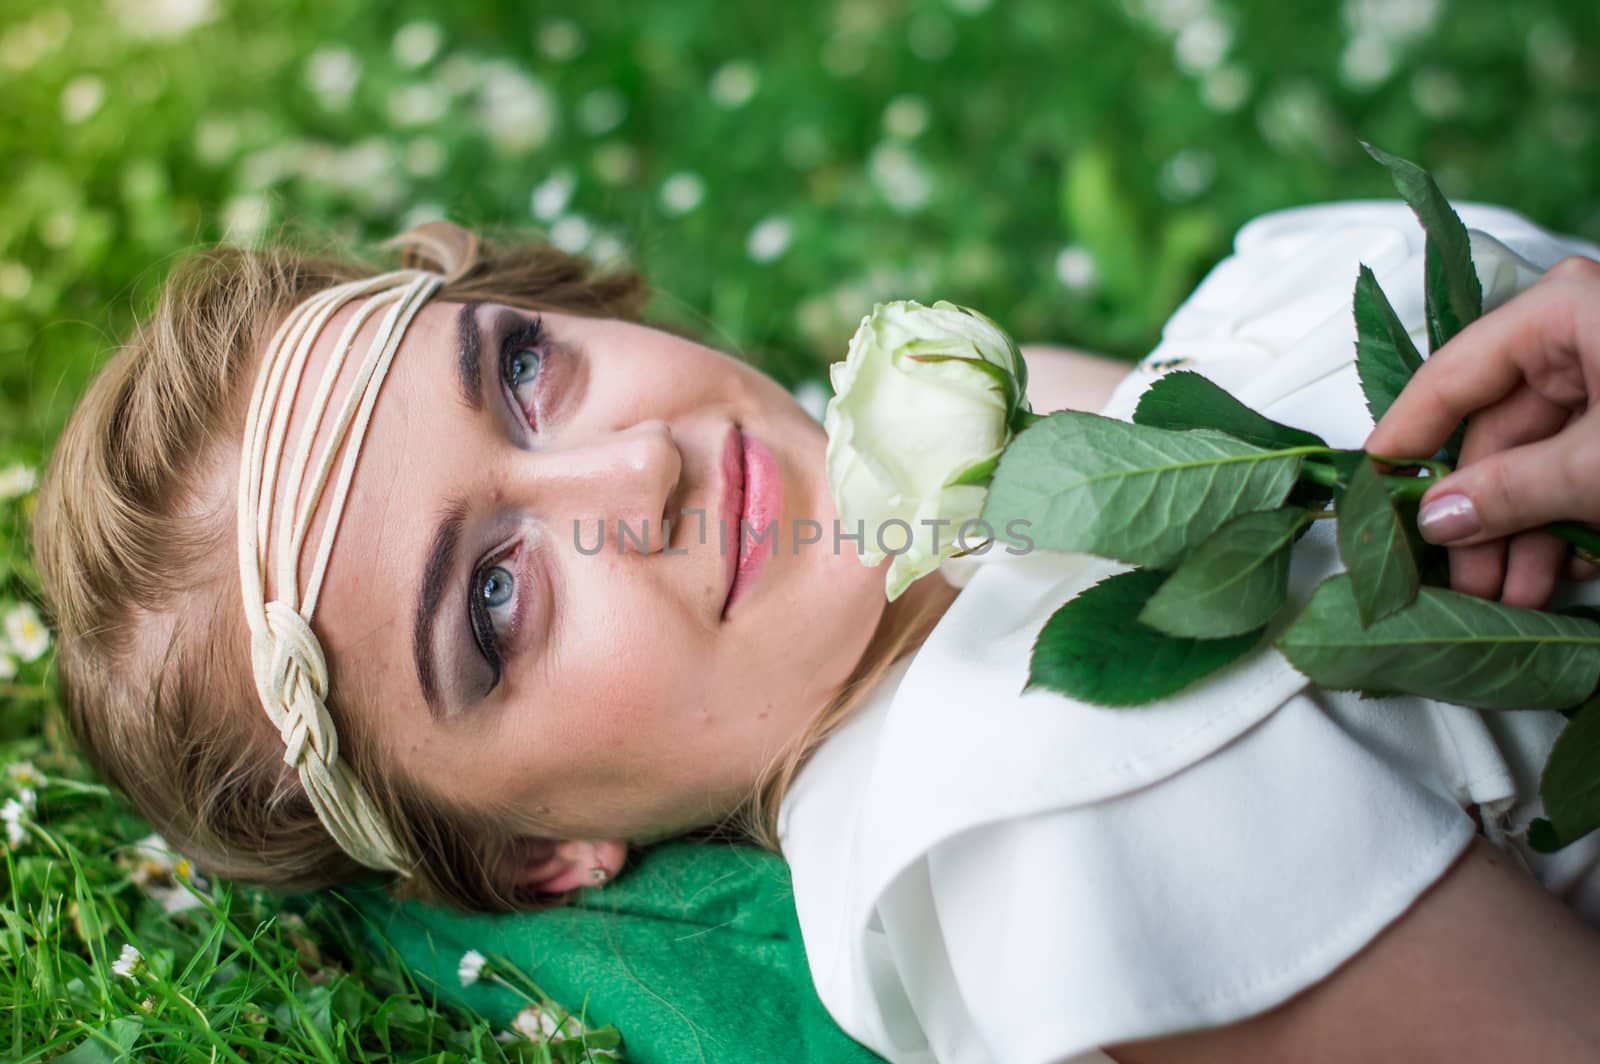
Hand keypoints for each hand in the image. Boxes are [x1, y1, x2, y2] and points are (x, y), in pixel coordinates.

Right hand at [1365, 256, 1599, 609]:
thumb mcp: (1599, 463)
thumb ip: (1512, 492)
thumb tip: (1439, 520)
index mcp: (1560, 312)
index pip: (1449, 379)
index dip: (1404, 442)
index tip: (1368, 493)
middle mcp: (1578, 334)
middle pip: (1495, 433)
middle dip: (1483, 519)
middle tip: (1462, 581)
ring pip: (1537, 460)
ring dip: (1524, 536)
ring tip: (1516, 596)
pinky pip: (1578, 466)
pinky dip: (1568, 521)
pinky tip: (1563, 572)